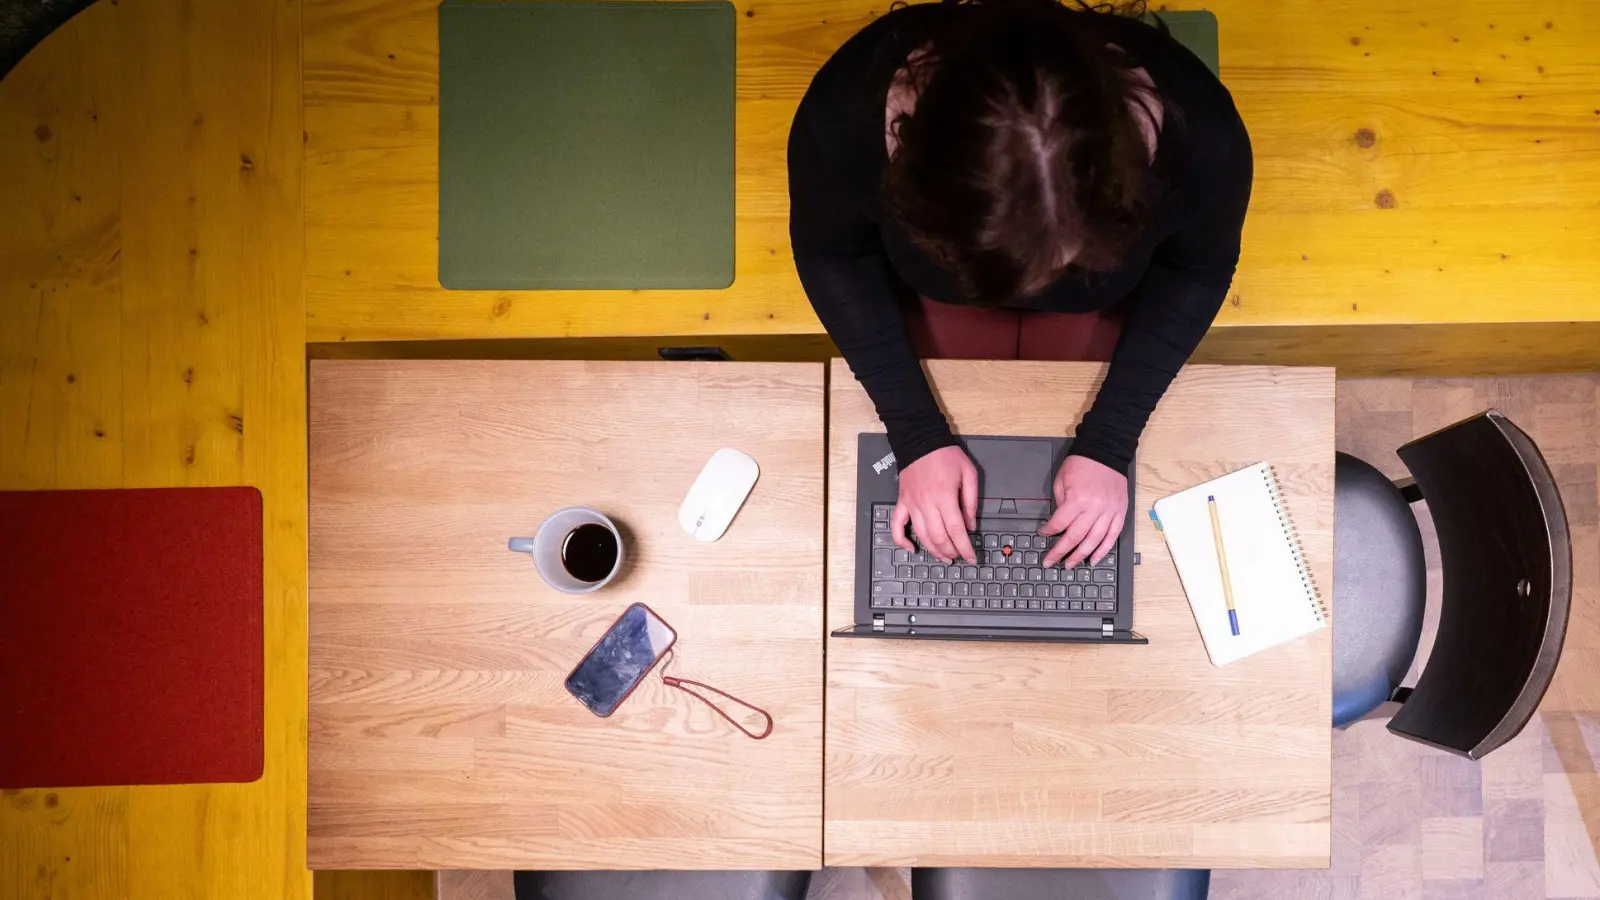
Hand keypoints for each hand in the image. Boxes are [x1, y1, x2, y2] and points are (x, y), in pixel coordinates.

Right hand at [892, 446, 978, 564]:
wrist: (920, 441)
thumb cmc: (945, 455)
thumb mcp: (968, 473)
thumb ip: (971, 501)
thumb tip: (971, 525)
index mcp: (945, 497)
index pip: (956, 530)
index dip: (965, 548)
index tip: (971, 557)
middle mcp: (927, 504)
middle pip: (939, 537)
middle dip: (951, 551)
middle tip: (959, 556)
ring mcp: (912, 505)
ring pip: (922, 535)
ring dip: (933, 551)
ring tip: (944, 557)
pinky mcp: (902, 502)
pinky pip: (897, 526)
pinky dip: (902, 540)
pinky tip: (912, 548)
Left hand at [1039, 455, 1127, 568]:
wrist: (1106, 452)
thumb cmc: (1082, 464)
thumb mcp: (1062, 480)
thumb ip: (1060, 503)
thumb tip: (1059, 522)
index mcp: (1077, 500)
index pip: (1059, 523)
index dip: (1048, 531)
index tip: (1042, 535)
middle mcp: (1094, 509)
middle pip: (1075, 537)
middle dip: (1061, 552)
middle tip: (1051, 562)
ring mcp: (1109, 512)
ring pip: (1094, 541)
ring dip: (1081, 555)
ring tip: (1070, 565)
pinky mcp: (1120, 512)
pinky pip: (1112, 536)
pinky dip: (1103, 550)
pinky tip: (1094, 559)